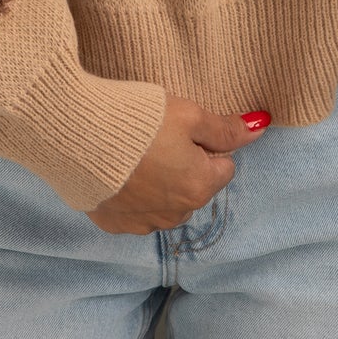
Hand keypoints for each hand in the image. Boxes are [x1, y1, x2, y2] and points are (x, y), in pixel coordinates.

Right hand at [86, 95, 270, 234]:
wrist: (77, 134)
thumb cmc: (139, 120)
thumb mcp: (189, 114)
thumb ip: (226, 128)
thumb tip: (260, 127)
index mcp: (199, 187)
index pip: (223, 167)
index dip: (205, 145)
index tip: (182, 130)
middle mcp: (175, 214)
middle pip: (194, 188)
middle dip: (183, 167)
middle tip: (157, 138)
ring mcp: (143, 223)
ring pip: (165, 203)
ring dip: (158, 183)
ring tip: (134, 153)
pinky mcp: (113, 224)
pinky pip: (135, 212)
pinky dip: (131, 194)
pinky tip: (116, 170)